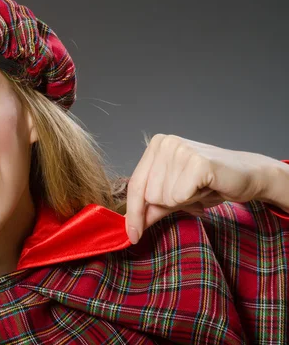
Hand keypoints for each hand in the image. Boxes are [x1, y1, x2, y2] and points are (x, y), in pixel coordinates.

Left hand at [125, 134, 272, 243]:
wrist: (249, 176)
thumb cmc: (209, 184)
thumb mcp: (175, 196)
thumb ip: (152, 209)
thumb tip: (131, 227)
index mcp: (156, 145)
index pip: (135, 185)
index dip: (133, 213)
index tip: (133, 236)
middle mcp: (165, 143)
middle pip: (149, 195)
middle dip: (172, 203)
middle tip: (192, 191)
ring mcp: (180, 149)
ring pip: (164, 197)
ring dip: (185, 200)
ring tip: (200, 188)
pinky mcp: (196, 162)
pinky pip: (179, 197)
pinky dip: (195, 199)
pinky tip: (207, 187)